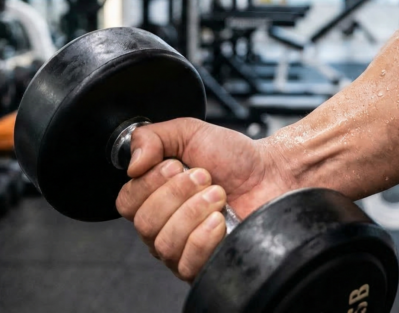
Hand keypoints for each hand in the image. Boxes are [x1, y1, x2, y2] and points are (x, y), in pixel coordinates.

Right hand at [116, 118, 293, 280]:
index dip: (149, 184)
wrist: (271, 174)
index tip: (177, 166)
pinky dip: (203, 238)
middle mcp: (163, 226)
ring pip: (164, 244)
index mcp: (153, 197)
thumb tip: (131, 163)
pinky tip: (219, 221)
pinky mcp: (203, 266)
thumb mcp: (189, 132)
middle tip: (205, 178)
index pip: (126, 203)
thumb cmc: (233, 157)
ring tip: (218, 196)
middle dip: (178, 194)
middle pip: (144, 224)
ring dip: (194, 212)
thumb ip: (152, 137)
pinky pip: (186, 263)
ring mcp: (182, 250)